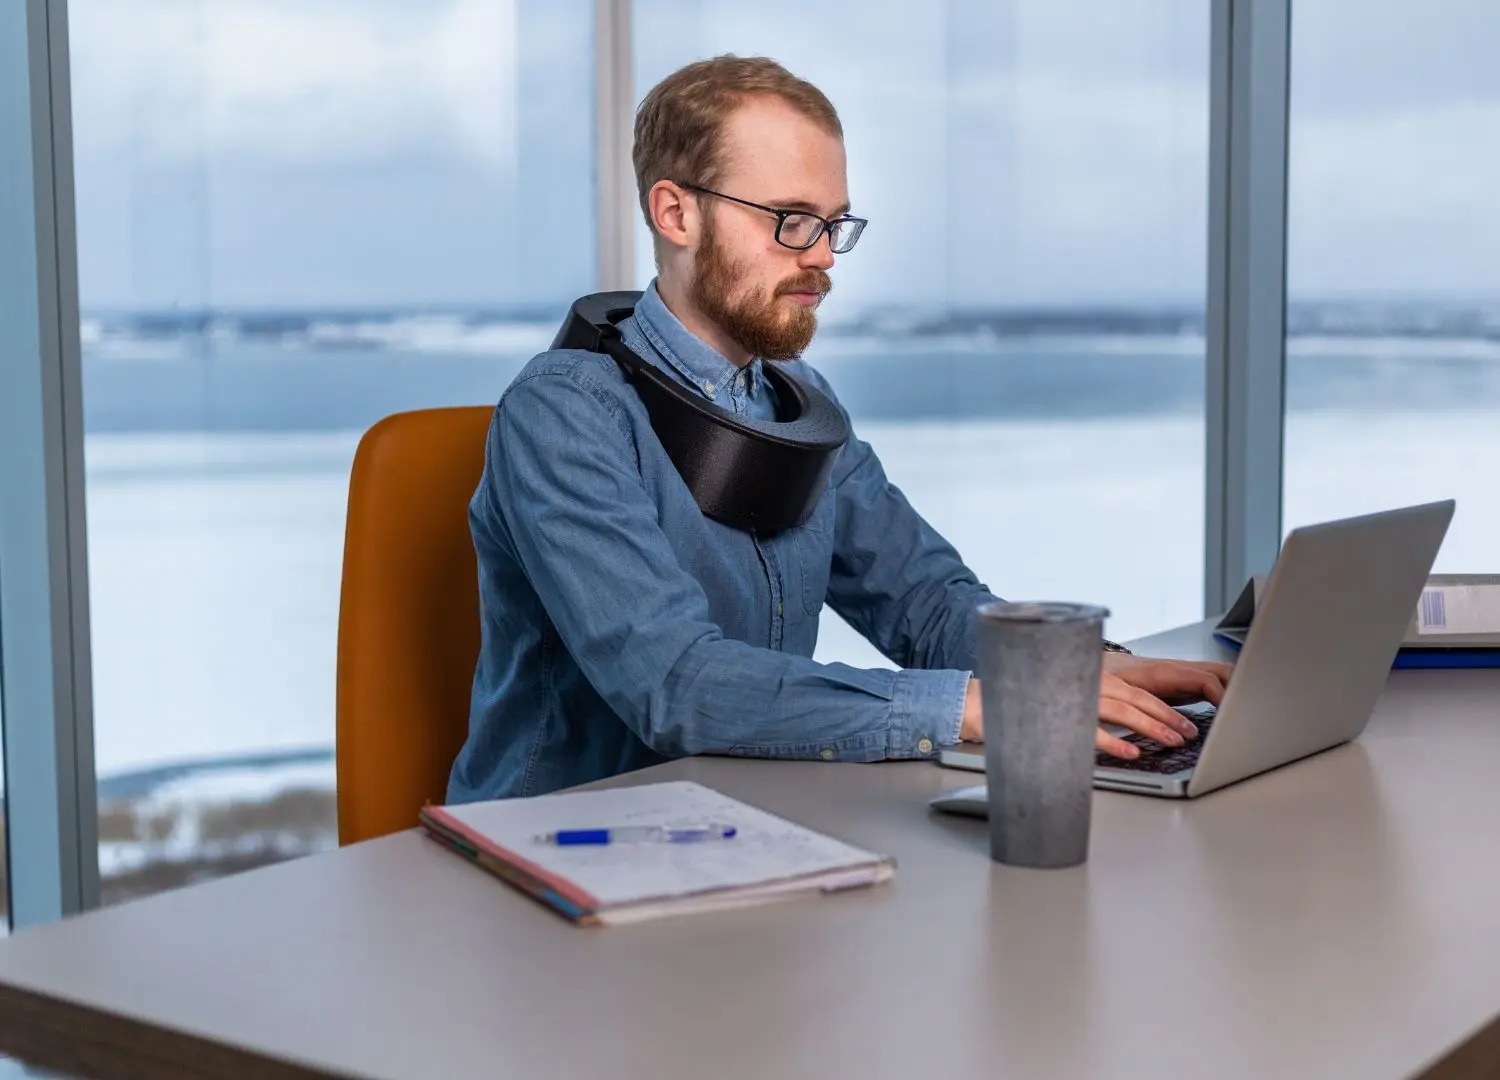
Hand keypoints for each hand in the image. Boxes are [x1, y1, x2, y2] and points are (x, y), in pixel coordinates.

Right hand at [957, 656, 1233, 755]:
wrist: (980, 702)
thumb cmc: (1024, 702)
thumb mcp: (1065, 700)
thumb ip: (1093, 706)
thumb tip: (1125, 728)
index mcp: (1089, 675)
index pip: (1137, 691)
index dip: (1163, 706)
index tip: (1183, 722)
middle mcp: (1084, 681)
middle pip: (1137, 699)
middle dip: (1167, 717)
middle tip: (1188, 733)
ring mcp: (1071, 697)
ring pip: (1123, 711)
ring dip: (1151, 727)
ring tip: (1172, 741)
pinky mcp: (1056, 716)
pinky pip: (1091, 730)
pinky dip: (1115, 741)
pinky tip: (1133, 752)